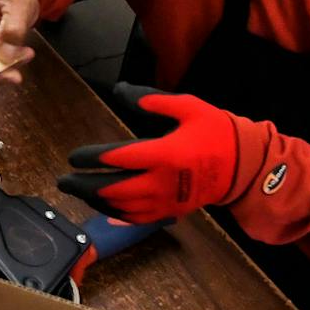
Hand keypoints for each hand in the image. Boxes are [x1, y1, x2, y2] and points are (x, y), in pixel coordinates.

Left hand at [59, 84, 250, 221]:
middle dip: (85, 186)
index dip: (92, 158)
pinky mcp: (173, 210)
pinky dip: (118, 216)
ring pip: (124, 208)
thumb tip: (120, 90)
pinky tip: (105, 211)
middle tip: (64, 181)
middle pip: (114, 189)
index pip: (118, 159)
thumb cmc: (216, 132)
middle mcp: (162, 182)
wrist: (245, 166)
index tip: (74, 157)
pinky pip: (139, 219)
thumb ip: (151, 99)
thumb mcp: (187, 106)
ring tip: (79, 192)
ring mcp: (167, 200)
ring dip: (98, 202)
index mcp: (164, 154)